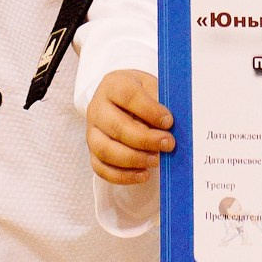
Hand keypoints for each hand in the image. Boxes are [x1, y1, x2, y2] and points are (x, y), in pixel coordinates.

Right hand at [85, 68, 172, 184]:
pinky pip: (101, 168)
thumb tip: (170, 124)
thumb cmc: (140, 93)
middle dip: (145, 139)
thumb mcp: (151, 86)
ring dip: (133, 159)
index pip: (128, 96)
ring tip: (156, 160)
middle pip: (116, 127)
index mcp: (113, 85)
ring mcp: (92, 131)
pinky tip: (143, 174)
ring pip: (105, 150)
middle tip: (167, 144)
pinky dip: (123, 176)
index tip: (169, 122)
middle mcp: (97, 108)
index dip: (150, 110)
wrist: (119, 99)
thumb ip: (159, 101)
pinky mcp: (92, 152)